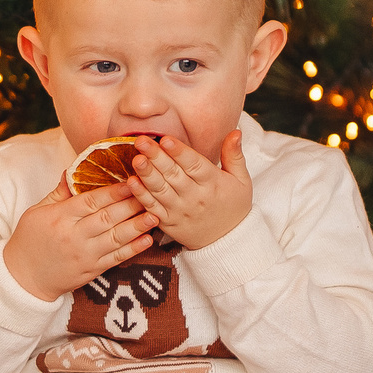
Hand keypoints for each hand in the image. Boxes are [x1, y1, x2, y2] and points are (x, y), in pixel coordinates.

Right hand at [2, 175, 157, 302]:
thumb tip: (71, 170)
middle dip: (131, 204)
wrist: (23, 278)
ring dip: (138, 226)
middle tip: (150, 192)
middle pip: (108, 217)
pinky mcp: (91, 271)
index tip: (131, 180)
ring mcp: (84, 255)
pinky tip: (147, 240)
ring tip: (155, 215)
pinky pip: (116, 258)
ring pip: (116, 238)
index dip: (114, 191)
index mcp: (60, 217)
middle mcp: (74, 236)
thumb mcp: (36, 211)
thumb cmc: (29, 241)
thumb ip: (58, 193)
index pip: (91, 201)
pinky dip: (133, 250)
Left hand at [131, 131, 252, 249]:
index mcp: (213, 183)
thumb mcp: (241, 180)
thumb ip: (234, 155)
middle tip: (141, 141)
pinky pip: (152, 208)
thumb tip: (236, 131)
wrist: (227, 240)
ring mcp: (180, 211)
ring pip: (161, 190)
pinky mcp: (168, 222)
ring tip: (136, 159)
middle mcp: (195, 197)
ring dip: (146, 175)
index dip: (179, 152)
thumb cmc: (233, 206)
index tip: (165, 139)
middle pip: (173, 175)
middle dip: (156, 157)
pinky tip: (130, 183)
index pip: (194, 165)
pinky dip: (141, 196)